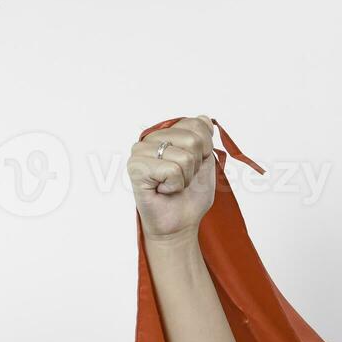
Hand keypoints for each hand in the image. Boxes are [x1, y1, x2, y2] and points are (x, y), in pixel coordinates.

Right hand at [128, 115, 216, 241]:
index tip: (194, 165)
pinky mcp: (135, 167)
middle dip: (196, 165)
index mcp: (167, 134)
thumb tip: (204, 118)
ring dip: (185, 178)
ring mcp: (140, 151)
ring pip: (185, 157)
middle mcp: (151, 138)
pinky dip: (175, 186)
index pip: (196, 123)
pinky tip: (163, 190)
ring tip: (172, 185)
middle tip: (182, 178)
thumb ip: (205, 140)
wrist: (180, 223)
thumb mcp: (206, 164)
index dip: (205, 149)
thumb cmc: (190, 196)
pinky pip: (172, 170)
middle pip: (193, 139)